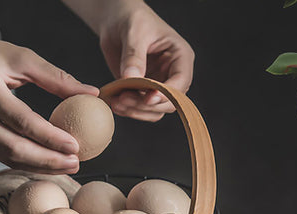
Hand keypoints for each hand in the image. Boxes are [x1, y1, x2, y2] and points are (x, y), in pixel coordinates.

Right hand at [0, 37, 98, 173]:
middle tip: (75, 163)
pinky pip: (3, 156)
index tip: (75, 146)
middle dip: (47, 160)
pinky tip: (48, 163)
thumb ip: (56, 77)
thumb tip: (92, 93)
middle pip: (13, 147)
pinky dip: (27, 163)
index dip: (49, 137)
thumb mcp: (21, 57)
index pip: (21, 120)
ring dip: (40, 166)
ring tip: (67, 166)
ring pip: (8, 157)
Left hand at [98, 1, 194, 121]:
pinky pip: (140, 110)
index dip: (167, 94)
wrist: (116, 22)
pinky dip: (129, 110)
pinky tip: (115, 103)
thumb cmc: (131, 19)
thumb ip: (133, 56)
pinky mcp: (143, 93)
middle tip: (124, 99)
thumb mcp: (134, 32)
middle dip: (147, 105)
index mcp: (180, 56)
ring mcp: (158, 86)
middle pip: (169, 102)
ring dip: (136, 111)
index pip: (181, 82)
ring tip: (117, 102)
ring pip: (155, 111)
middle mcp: (172, 75)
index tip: (148, 97)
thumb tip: (131, 78)